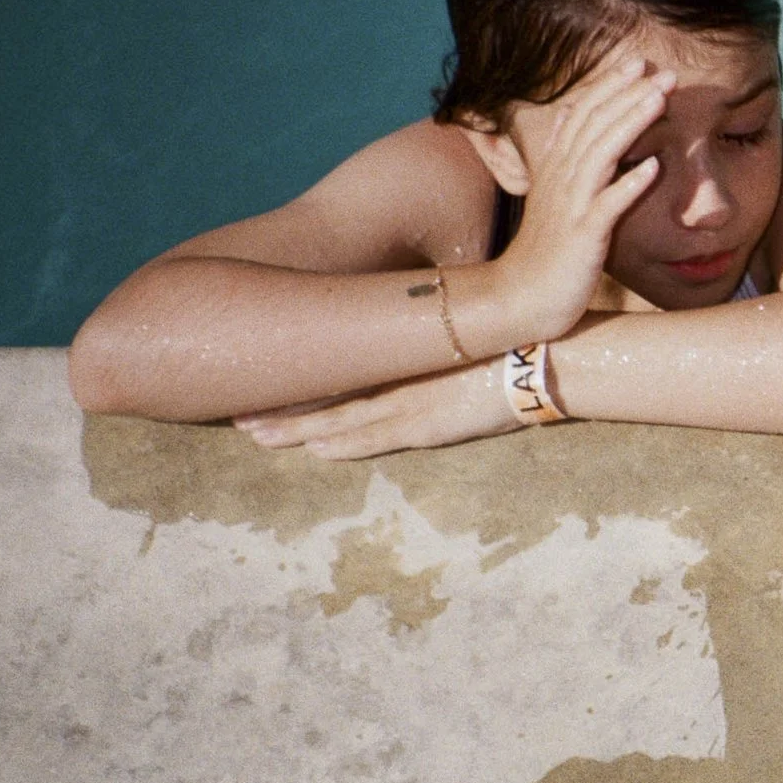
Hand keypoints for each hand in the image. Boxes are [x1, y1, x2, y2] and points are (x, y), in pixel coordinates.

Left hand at [237, 358, 513, 459]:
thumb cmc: (513, 338)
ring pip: (340, 416)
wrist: (547, 356)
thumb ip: (432, 337)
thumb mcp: (462, 331)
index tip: (260, 368)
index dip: (297, 371)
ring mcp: (412, 399)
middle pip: (327, 390)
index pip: (338, 361)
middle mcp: (400, 372)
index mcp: (405, 348)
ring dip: (296, 428)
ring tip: (254, 435)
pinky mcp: (431, 424)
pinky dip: (343, 443)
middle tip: (234, 412)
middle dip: (280, 404)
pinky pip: (377, 437)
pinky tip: (314, 450)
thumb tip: (413, 334)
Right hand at [491, 56, 672, 341]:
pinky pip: (607, 206)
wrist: (522, 297)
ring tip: (660, 99)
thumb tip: (598, 142)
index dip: (609, 86)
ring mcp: (571, 205)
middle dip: (628, 93)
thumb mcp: (562, 202)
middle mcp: (561, 179)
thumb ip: (578, 171)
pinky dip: (629, 185)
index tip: (638, 63)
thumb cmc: (549, 252)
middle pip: (595, 124)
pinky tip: (653, 167)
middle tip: (663, 70)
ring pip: (602, 154)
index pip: (582, 114)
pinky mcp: (582, 235)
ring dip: (631, 123)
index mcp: (556, 167)